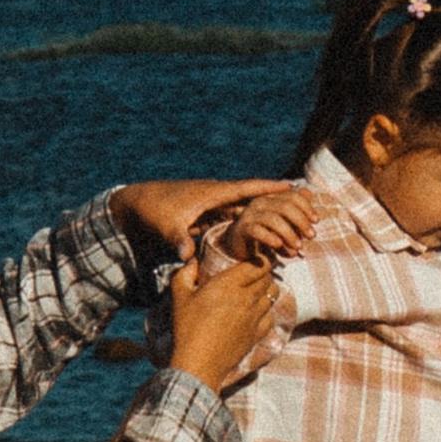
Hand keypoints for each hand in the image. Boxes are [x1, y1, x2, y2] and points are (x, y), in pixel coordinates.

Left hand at [116, 176, 307, 254]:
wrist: (137, 204)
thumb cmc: (153, 213)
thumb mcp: (166, 227)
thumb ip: (179, 240)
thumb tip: (186, 255)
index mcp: (211, 194)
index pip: (246, 189)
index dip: (268, 188)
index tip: (291, 186)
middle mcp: (216, 196)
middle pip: (252, 196)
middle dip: (276, 199)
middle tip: (303, 201)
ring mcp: (212, 203)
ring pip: (244, 206)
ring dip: (265, 210)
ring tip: (292, 216)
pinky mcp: (207, 212)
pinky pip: (233, 214)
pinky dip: (249, 219)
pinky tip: (263, 227)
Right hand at [166, 247, 282, 390]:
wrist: (199, 363)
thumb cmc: (187, 328)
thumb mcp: (179, 296)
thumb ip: (185, 273)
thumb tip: (192, 262)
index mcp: (228, 284)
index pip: (258, 264)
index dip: (261, 259)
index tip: (255, 260)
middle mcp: (246, 298)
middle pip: (268, 278)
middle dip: (263, 273)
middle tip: (254, 274)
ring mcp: (255, 317)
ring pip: (273, 295)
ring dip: (266, 290)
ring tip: (256, 292)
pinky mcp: (257, 333)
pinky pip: (271, 316)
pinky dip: (267, 311)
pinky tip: (255, 313)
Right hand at [210, 184, 315, 263]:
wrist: (242, 248)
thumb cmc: (267, 234)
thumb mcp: (286, 223)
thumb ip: (297, 210)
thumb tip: (309, 193)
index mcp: (271, 198)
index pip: (292, 196)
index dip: (306, 207)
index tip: (316, 221)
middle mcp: (260, 202)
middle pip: (285, 206)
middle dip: (301, 221)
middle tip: (311, 236)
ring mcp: (250, 214)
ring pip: (273, 219)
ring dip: (289, 234)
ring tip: (298, 247)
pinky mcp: (242, 229)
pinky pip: (257, 231)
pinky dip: (269, 238)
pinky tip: (278, 245)